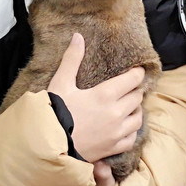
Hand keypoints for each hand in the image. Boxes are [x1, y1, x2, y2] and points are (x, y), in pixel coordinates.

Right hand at [49, 33, 145, 162]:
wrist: (47, 145)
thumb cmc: (53, 112)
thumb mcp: (61, 83)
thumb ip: (72, 59)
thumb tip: (78, 37)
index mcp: (105, 95)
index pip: (133, 79)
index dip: (137, 73)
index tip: (136, 71)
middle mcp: (116, 113)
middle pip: (137, 97)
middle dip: (135, 90)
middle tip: (129, 88)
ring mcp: (116, 132)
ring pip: (138, 118)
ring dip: (135, 110)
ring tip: (128, 106)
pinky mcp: (112, 148)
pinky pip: (131, 138)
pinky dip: (131, 131)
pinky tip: (124, 127)